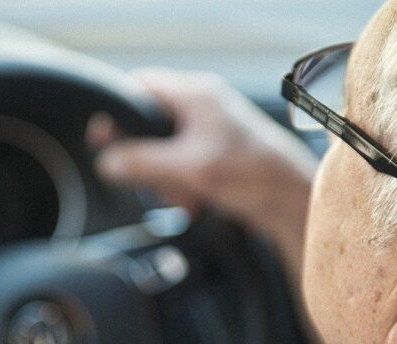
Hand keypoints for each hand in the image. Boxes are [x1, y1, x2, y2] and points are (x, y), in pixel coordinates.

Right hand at [88, 68, 317, 239]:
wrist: (291, 201)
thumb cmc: (253, 175)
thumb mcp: (188, 169)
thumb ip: (143, 163)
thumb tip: (108, 162)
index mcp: (195, 95)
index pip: (139, 87)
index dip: (118, 113)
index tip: (105, 140)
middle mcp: (201, 107)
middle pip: (148, 126)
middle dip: (147, 160)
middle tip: (154, 183)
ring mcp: (208, 130)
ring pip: (162, 151)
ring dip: (165, 179)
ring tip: (182, 197)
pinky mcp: (214, 154)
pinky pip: (180, 166)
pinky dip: (180, 186)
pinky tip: (192, 203)